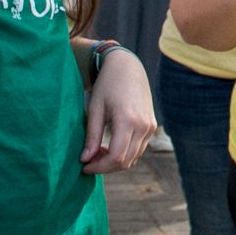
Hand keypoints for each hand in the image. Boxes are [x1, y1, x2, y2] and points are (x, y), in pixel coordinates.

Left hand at [81, 46, 156, 171]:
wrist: (127, 67)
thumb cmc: (107, 85)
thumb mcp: (95, 108)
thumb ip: (91, 136)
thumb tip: (85, 159)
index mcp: (128, 120)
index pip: (116, 157)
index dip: (99, 167)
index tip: (84, 166)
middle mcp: (143, 126)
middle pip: (126, 161)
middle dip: (105, 167)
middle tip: (88, 162)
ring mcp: (150, 127)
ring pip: (133, 158)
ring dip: (115, 162)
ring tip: (96, 153)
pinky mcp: (151, 126)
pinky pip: (138, 149)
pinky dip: (124, 154)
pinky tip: (109, 147)